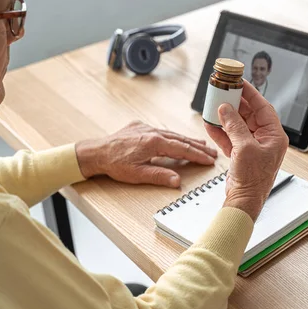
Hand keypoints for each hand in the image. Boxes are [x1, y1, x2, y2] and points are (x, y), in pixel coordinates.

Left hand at [76, 121, 217, 187]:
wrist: (95, 152)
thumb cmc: (114, 164)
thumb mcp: (137, 174)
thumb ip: (159, 176)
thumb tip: (177, 181)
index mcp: (154, 143)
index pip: (182, 149)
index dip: (197, 155)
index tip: (210, 160)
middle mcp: (152, 132)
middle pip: (180, 140)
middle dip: (197, 146)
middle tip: (212, 152)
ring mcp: (146, 128)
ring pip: (172, 134)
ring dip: (187, 140)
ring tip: (201, 144)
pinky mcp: (139, 127)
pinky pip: (161, 131)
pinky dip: (173, 136)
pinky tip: (177, 139)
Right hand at [205, 80, 288, 220]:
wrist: (244, 201)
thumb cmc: (253, 179)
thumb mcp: (244, 148)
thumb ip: (234, 126)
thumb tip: (226, 108)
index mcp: (274, 136)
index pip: (263, 107)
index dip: (251, 93)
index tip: (240, 82)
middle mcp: (265, 139)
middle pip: (249, 114)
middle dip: (235, 104)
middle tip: (223, 92)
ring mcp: (253, 147)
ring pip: (238, 125)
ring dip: (225, 117)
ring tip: (214, 106)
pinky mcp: (241, 154)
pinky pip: (230, 137)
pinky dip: (220, 131)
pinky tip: (210, 124)